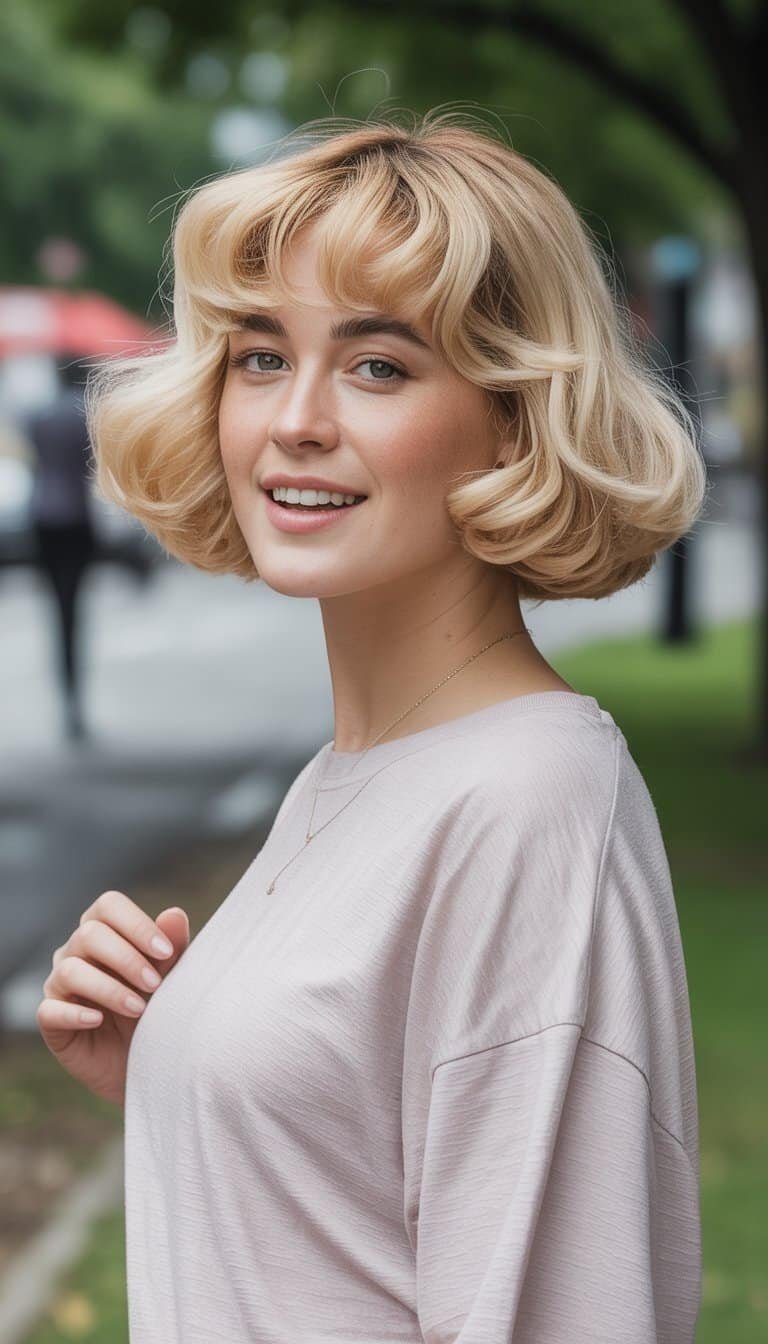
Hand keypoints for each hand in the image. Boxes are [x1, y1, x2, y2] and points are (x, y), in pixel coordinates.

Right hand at [36, 891, 189, 1106]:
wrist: (148, 1059)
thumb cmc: (157, 1006)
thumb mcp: (171, 976)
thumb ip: (172, 946)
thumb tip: (174, 914)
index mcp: (104, 930)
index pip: (108, 906)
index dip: (136, 924)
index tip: (166, 952)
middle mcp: (75, 952)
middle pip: (89, 934)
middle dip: (127, 959)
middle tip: (155, 985)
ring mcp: (59, 985)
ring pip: (69, 970)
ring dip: (109, 988)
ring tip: (139, 1009)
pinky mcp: (51, 1021)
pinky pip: (49, 1010)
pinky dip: (74, 1014)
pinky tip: (99, 1021)